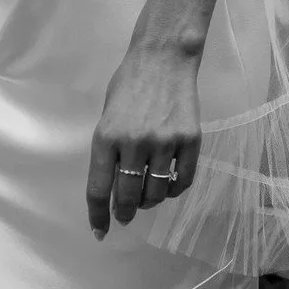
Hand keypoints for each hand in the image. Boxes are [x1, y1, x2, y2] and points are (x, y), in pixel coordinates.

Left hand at [85, 42, 200, 239]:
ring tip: (147, 197)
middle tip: (126, 214)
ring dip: (149, 201)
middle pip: (128, 197)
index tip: (101, 231)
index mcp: (106, 136)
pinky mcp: (190, 140)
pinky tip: (168, 185)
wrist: (164, 57)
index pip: (99, 189)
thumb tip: (113, 188)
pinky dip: (173, 190)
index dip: (98, 216)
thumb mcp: (108, 115)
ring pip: (155, 193)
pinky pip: (182, 181)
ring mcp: (164, 142)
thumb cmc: (130, 83)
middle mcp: (134, 143)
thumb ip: (110, 150)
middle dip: (125, 212)